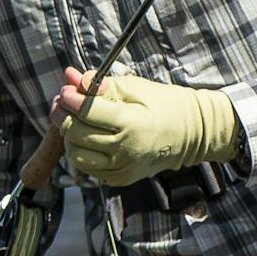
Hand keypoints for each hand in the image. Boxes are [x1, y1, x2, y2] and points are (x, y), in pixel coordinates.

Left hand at [51, 68, 237, 186]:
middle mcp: (125, 149)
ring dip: (69, 137)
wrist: (193, 133)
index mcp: (130, 123)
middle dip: (63, 116)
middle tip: (63, 103)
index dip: (70, 99)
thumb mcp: (135, 87)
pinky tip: (89, 138)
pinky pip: (89, 168)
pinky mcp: (121, 178)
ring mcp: (123, 168)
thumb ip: (99, 84)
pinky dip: (83, 153)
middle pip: (76, 134)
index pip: (86, 112)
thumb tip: (71, 77)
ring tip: (74, 120)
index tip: (66, 90)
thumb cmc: (165, 104)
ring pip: (77, 156)